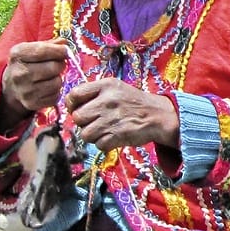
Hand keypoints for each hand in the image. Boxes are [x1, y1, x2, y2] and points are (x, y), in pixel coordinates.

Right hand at [0, 41, 69, 131]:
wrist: (10, 87)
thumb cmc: (25, 64)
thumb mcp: (30, 49)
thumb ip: (48, 45)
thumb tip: (64, 42)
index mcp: (17, 55)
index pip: (43, 51)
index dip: (59, 50)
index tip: (65, 50)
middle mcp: (19, 73)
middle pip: (54, 67)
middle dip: (60, 64)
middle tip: (58, 64)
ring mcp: (25, 90)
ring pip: (57, 82)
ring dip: (58, 78)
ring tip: (51, 76)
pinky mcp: (32, 103)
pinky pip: (56, 95)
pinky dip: (56, 91)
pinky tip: (48, 87)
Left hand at [64, 78, 180, 151]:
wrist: (157, 115)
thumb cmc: (133, 102)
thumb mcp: (115, 87)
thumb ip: (94, 92)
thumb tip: (72, 105)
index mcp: (105, 86)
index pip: (74, 95)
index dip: (72, 105)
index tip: (78, 109)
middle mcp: (106, 101)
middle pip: (77, 117)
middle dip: (83, 122)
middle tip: (94, 122)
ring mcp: (111, 119)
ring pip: (85, 134)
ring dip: (92, 135)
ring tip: (103, 130)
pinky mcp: (117, 136)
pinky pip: (98, 145)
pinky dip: (104, 144)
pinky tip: (112, 137)